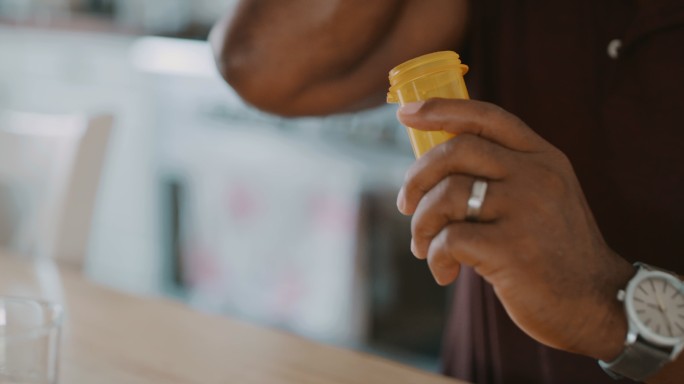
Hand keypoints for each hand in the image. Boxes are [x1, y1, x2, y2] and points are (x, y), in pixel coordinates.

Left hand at [395, 98, 634, 360]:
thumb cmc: (552, 250)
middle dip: (417, 176)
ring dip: (421, 223)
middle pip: (457, 151)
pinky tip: (446, 272)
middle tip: (405, 203)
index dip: (442, 110)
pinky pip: (449, 238)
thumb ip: (503, 175)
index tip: (406, 113)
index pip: (487, 117)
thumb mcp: (542, 197)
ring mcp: (526, 210)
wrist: (596, 301)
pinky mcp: (512, 248)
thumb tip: (434, 168)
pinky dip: (435, 256)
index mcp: (543, 158)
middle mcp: (536, 176)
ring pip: (447, 195)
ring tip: (423, 247)